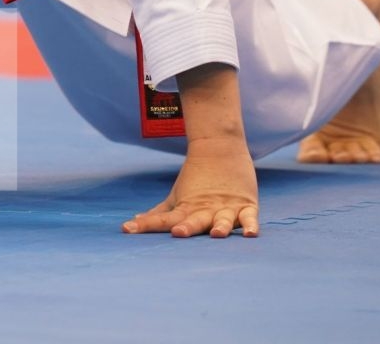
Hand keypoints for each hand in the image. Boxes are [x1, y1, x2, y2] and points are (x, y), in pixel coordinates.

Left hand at [122, 134, 259, 237]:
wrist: (220, 146)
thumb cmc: (196, 177)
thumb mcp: (177, 197)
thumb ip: (159, 213)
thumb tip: (134, 220)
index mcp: (186, 208)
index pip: (163, 219)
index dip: (147, 224)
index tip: (128, 229)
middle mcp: (205, 209)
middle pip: (195, 220)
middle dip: (187, 227)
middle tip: (178, 232)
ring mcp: (226, 207)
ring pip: (223, 220)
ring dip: (220, 227)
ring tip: (217, 234)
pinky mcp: (246, 204)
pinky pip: (249, 217)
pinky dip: (251, 225)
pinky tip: (251, 234)